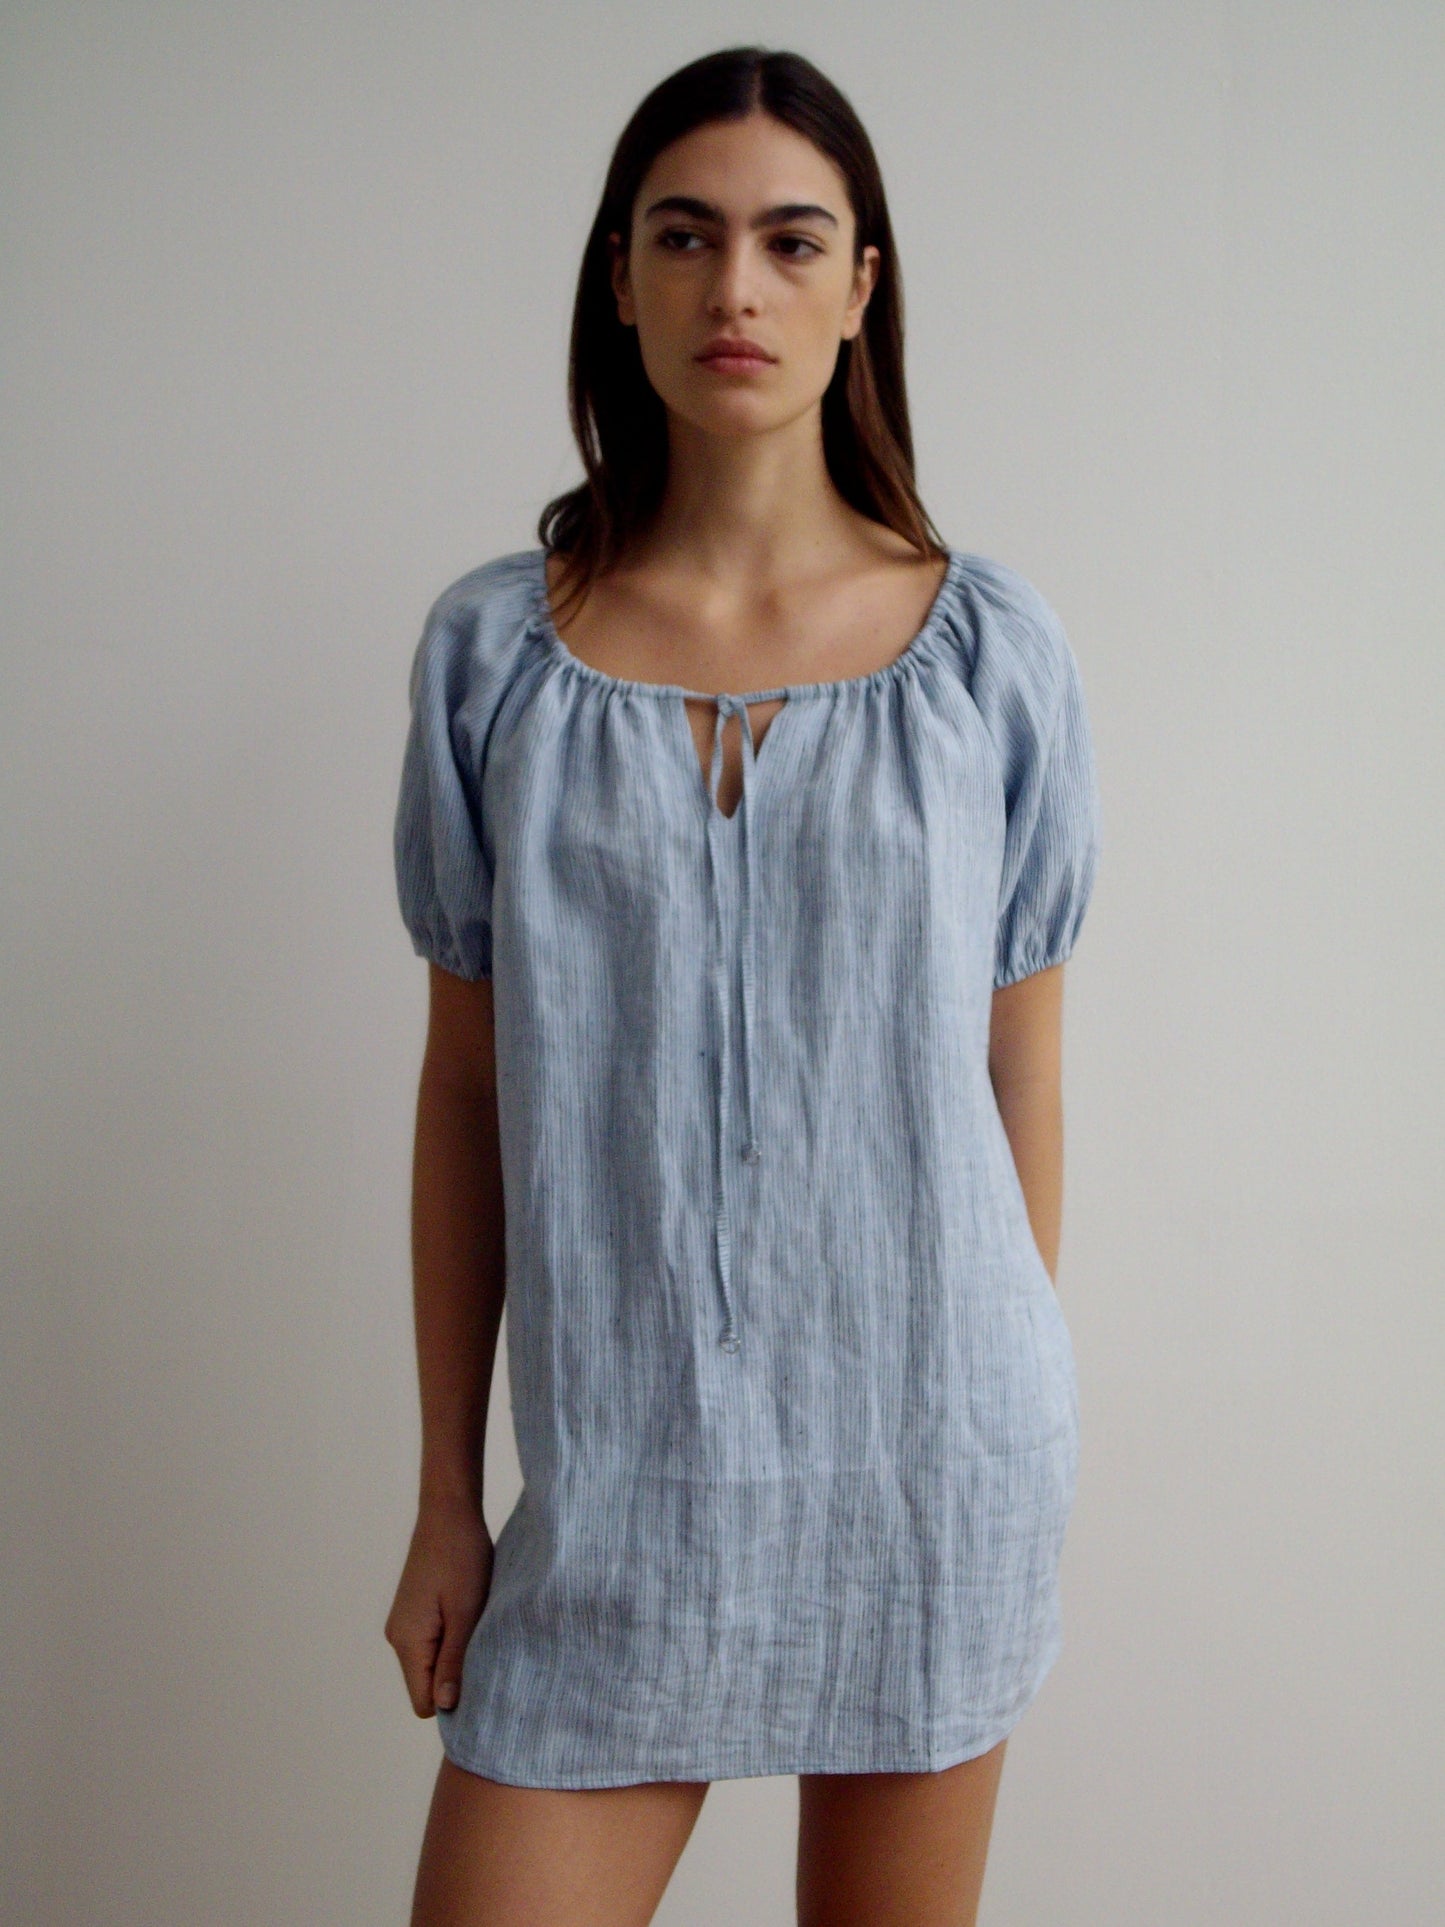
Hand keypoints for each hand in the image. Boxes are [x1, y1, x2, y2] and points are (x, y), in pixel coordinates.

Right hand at [384, 1494, 493, 1717]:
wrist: (449, 1512)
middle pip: (427, 1685)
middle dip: (456, 1678)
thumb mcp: (466, 1612)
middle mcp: (398, 1637)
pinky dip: (453, 1640)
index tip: (481, 1678)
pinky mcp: (414, 1613)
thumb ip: (454, 1661)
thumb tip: (446, 1706)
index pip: (424, 1701)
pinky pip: (433, 1644)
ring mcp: (405, 1624)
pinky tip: (470, 1616)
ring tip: (478, 1626)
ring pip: (432, 1664)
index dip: (453, 1700)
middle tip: (485, 1649)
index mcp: (408, 1642)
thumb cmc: (462, 1557)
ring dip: (457, 1656)